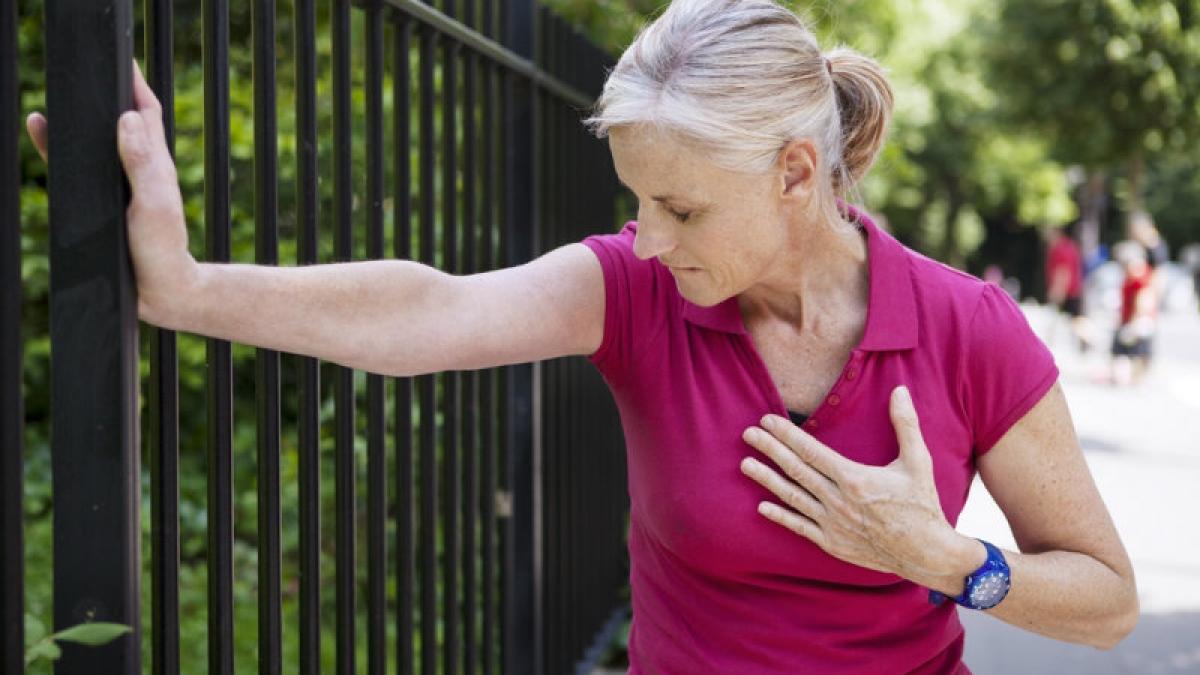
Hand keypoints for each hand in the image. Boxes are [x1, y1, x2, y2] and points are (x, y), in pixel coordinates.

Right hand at [26, 59, 197, 325]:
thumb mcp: (154, 204)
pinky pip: (77, 165)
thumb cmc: (162, 249)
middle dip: (106, 92)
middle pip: (121, 119)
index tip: (119, 58)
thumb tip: (126, 118)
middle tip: (86, 68)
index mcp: (155, 162)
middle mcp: (138, 167)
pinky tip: (40, 128)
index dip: (135, 84)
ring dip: (80, 116)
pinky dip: (58, 145)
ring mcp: (120, 182)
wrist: (159, 292)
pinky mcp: (101, 199)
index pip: (146, 112)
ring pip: (97, 139)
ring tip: (59, 92)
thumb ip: (142, 164)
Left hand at [739, 386, 980, 591]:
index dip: (786, 435)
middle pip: (796, 470)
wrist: (926, 553)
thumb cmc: (922, 505)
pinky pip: (800, 526)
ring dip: (767, 479)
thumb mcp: (918, 461)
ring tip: (744, 464)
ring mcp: (832, 524)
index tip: (767, 420)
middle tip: (747, 433)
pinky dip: (780, 515)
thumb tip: (900, 390)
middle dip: (769, 450)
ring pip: (792, 497)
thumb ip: (905, 425)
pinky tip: (761, 506)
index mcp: (855, 478)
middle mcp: (838, 501)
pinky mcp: (832, 543)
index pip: (811, 451)